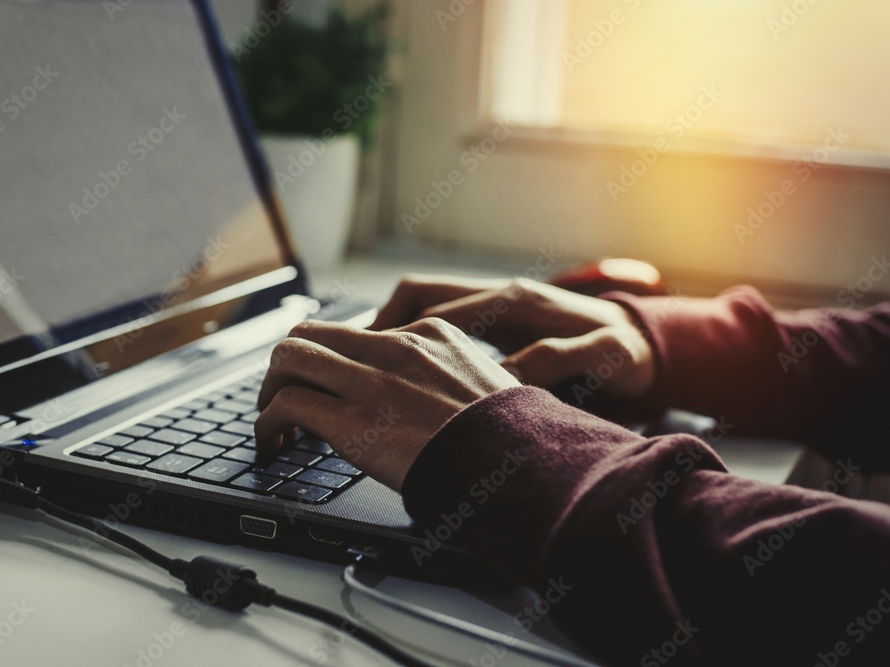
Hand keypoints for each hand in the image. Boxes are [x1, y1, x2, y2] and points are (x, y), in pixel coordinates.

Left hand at [255, 318, 519, 490]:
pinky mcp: (352, 420)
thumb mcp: (486, 382)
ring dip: (271, 389)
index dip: (330, 360)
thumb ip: (448, 377)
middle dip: (288, 366)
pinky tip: (272, 442)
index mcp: (428, 334)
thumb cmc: (509, 437)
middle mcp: (393, 347)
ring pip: (288, 358)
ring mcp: (370, 381)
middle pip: (311, 333)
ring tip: (273, 419)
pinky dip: (267, 423)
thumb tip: (428, 399)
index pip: (355, 332)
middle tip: (284, 395)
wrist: (517, 463)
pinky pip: (286, 404)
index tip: (325, 384)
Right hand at [371, 274, 654, 397]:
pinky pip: (444, 318)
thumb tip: (507, 377)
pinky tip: (405, 368)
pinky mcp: (499, 318)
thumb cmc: (626, 350)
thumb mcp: (603, 358)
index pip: (443, 308)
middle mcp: (502, 293)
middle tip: (349, 357)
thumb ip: (558, 363)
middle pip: (420, 293)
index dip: (402, 333)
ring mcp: (498, 302)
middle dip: (380, 321)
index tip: (371, 360)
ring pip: (427, 304)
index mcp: (520, 301)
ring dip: (393, 329)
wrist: (649, 340)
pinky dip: (417, 337)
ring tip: (365, 363)